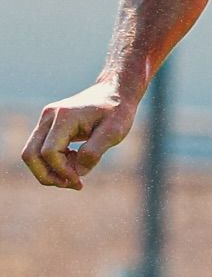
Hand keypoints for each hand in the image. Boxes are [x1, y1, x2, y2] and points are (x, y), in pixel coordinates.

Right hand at [22, 81, 139, 189]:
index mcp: (64, 117)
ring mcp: (46, 120)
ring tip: (76, 175)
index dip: (62, 171)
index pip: (49, 152)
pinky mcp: (48, 126)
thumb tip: (77, 172)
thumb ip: (94, 152)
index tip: (81, 180)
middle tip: (74, 184)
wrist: (114, 92)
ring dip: (49, 171)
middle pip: (30, 155)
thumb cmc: (117, 111)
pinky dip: (53, 163)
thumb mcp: (114, 132)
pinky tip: (75, 163)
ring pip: (31, 154)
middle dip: (48, 176)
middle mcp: (49, 116)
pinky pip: (40, 151)